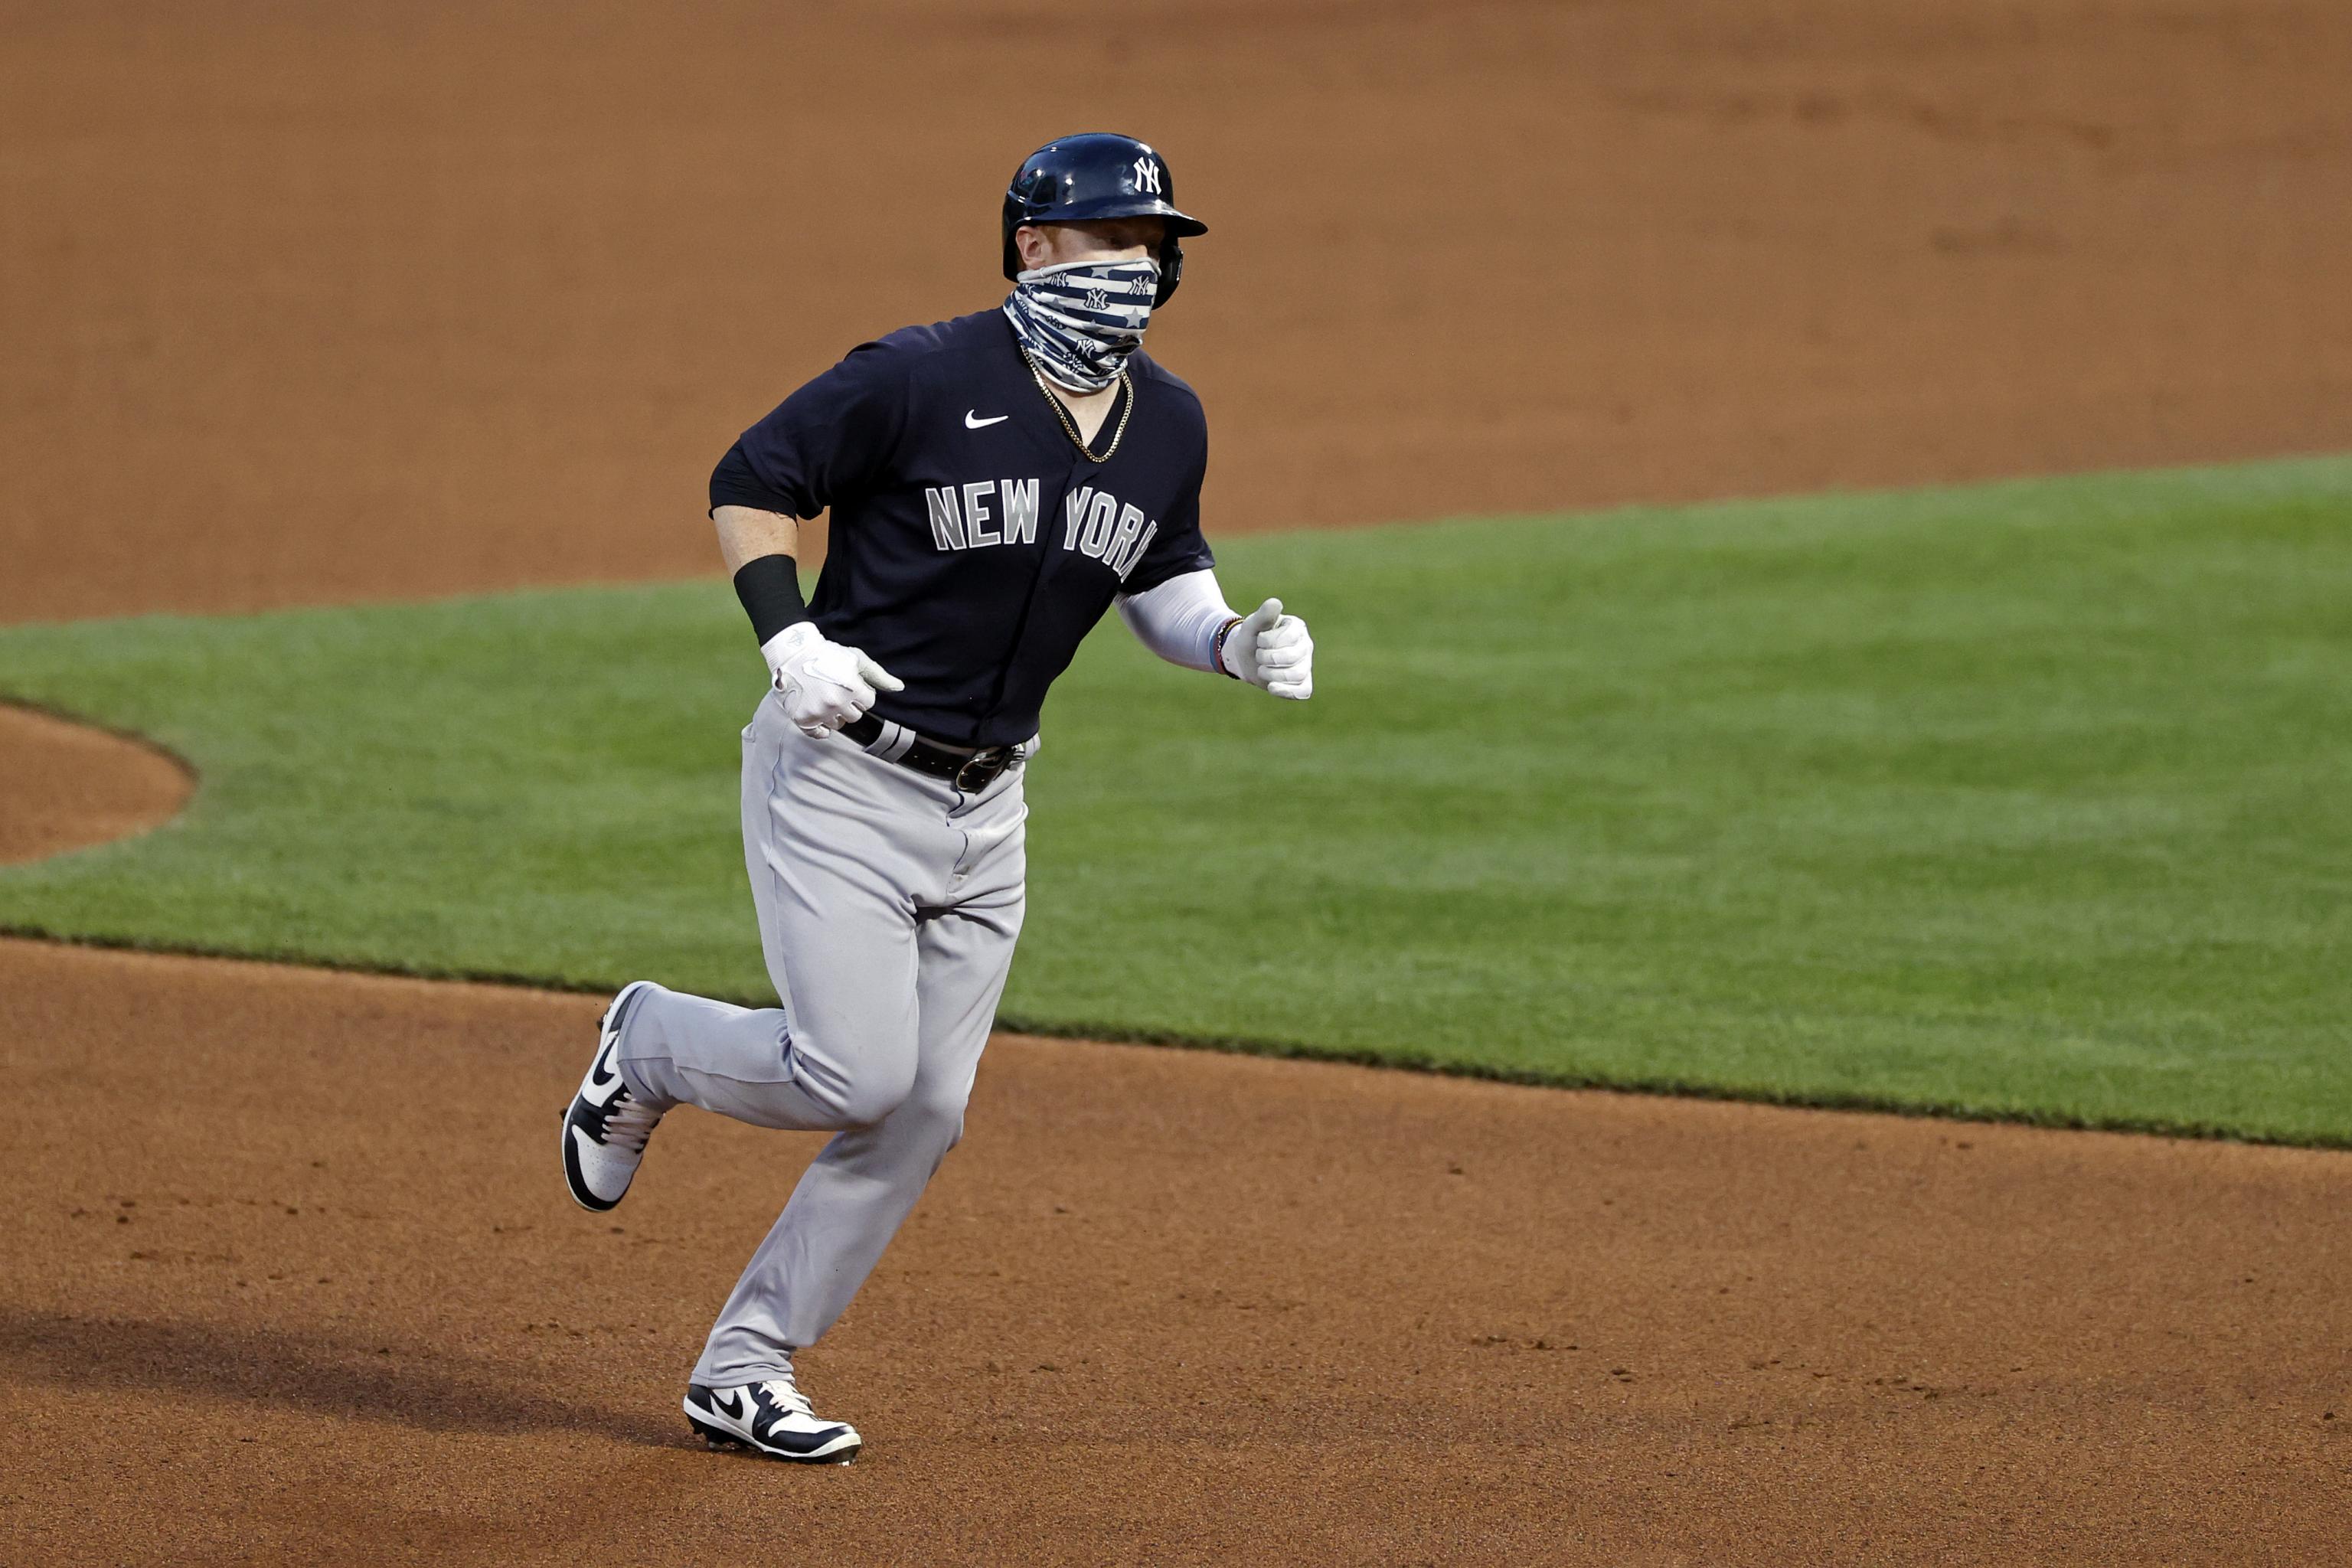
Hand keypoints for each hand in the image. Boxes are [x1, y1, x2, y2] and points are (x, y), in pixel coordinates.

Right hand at [761, 621, 903, 737]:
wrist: (794, 653)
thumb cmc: (828, 654)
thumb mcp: (857, 660)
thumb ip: (879, 676)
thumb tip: (900, 688)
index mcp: (852, 689)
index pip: (868, 703)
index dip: (861, 692)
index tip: (850, 683)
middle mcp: (836, 703)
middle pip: (855, 717)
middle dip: (850, 705)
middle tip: (837, 689)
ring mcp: (818, 712)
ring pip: (838, 725)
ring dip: (835, 714)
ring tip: (825, 696)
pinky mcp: (803, 718)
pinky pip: (819, 734)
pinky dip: (820, 728)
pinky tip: (818, 713)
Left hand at [1220, 597, 1313, 699]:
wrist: (1244, 657)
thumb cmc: (1250, 637)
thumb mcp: (1252, 624)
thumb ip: (1263, 615)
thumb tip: (1275, 603)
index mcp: (1297, 627)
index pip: (1290, 637)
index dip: (1270, 642)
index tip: (1259, 640)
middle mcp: (1305, 645)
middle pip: (1294, 657)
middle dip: (1269, 659)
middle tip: (1258, 656)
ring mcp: (1305, 664)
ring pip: (1298, 674)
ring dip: (1273, 675)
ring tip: (1261, 670)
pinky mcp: (1301, 682)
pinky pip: (1302, 691)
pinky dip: (1287, 691)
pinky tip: (1271, 688)